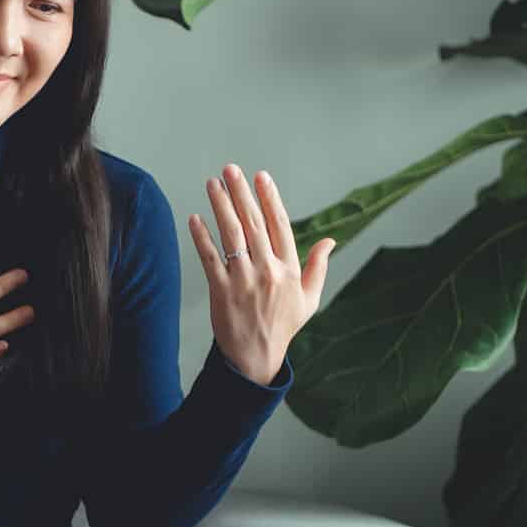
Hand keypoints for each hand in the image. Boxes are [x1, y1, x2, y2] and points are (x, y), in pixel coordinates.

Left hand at [189, 165, 333, 384]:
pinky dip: (202, 237)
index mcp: (289, 270)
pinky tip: (195, 217)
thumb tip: (331, 240)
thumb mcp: (309, 299)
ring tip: (213, 183)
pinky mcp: (221, 290)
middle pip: (253, 224)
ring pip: (232, 235)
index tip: (261, 177)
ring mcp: (243, 280)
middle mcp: (268, 271)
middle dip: (241, 193)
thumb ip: (318, 267)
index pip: (280, 225)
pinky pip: (210, 258)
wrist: (256, 357)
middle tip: (231, 169)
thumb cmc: (283, 326)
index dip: (270, 199)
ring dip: (221, 206)